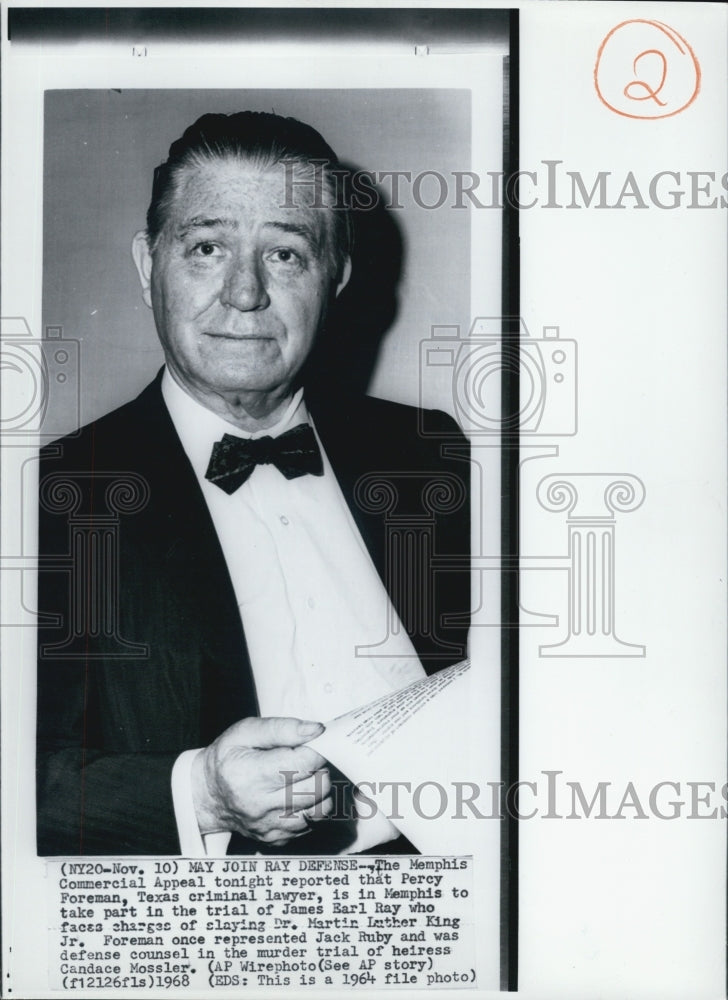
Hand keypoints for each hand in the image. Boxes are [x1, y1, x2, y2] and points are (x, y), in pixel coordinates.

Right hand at [191, 716, 331, 845]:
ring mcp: (270, 826)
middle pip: (317, 787)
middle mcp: (260, 806)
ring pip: (320, 809)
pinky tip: (297, 793)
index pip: (304, 764)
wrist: (208, 796)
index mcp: (251, 775)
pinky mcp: (277, 838)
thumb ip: (281, 728)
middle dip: (321, 768)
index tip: (316, 741)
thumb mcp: (245, 732)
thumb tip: (315, 731)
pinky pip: (312, 824)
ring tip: (305, 776)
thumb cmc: (227, 759)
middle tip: (307, 758)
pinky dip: (312, 806)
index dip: (318, 749)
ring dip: (320, 788)